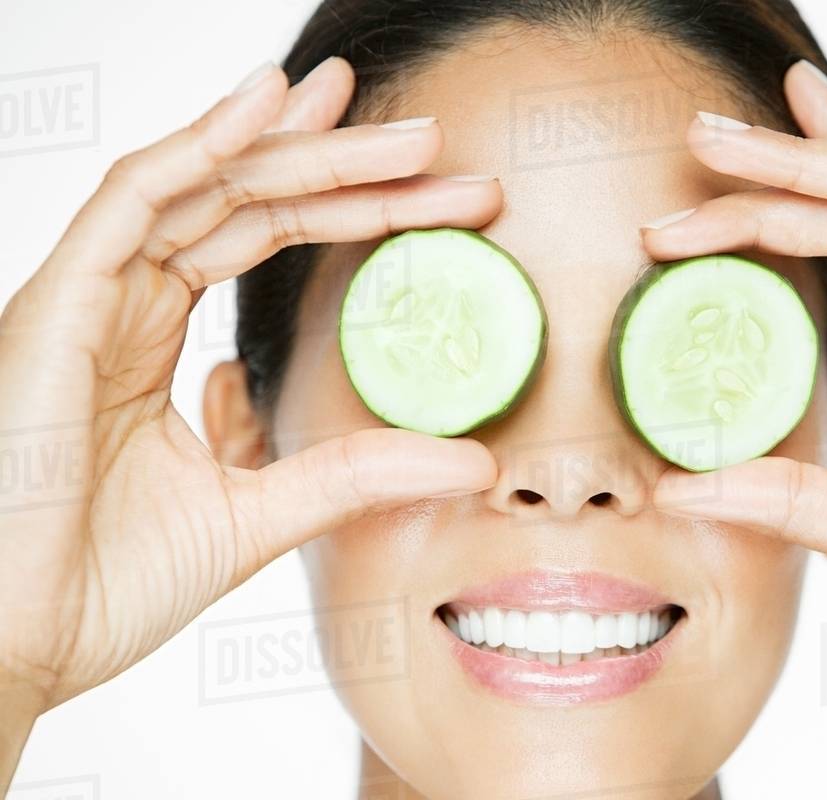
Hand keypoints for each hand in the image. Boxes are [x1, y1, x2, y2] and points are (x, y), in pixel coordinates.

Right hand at [0, 56, 500, 773]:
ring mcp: (90, 297)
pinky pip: (131, 199)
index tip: (443, 200)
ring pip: (205, 186)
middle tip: (438, 146)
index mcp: (157, 338)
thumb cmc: (102, 585)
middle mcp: (125, 303)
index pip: (268, 241)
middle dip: (348, 169)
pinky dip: (201, 145)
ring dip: (300, 146)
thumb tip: (473, 460)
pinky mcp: (57, 305)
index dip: (354, 210)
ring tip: (390, 121)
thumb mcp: (260, 514)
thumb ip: (356, 474)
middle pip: (250, 202)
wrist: (16, 650)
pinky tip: (269, 104)